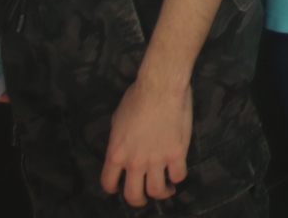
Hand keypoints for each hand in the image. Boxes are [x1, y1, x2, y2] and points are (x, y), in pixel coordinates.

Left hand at [100, 76, 191, 206]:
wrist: (160, 86)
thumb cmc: (137, 96)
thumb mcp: (117, 119)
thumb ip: (119, 139)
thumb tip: (125, 146)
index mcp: (116, 153)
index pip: (108, 183)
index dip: (113, 188)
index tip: (118, 187)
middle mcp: (134, 162)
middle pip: (133, 195)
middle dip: (137, 200)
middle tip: (143, 197)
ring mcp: (157, 159)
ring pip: (157, 190)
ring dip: (161, 193)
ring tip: (166, 189)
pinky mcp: (177, 153)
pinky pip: (178, 175)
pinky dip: (177, 177)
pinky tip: (177, 172)